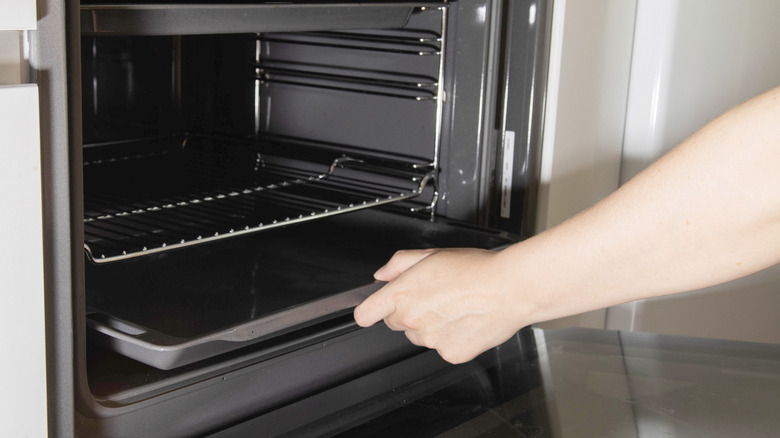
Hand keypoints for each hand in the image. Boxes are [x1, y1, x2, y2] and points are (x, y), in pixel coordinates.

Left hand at [353, 248, 524, 363]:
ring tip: (455, 307)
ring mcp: (430, 340)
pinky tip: (465, 321)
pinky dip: (452, 338)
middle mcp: (412, 319)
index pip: (365, 314)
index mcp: (402, 294)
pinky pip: (443, 348)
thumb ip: (400, 263)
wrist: (509, 288)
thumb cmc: (476, 269)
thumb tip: (383, 274)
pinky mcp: (450, 353)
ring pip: (420, 336)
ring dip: (430, 326)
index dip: (369, 311)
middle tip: (433, 297)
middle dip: (408, 312)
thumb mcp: (431, 254)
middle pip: (396, 323)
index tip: (372, 311)